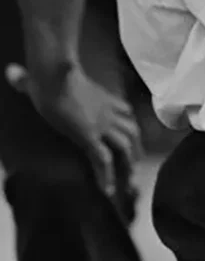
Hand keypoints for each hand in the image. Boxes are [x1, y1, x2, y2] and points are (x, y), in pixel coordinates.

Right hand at [7, 61, 141, 196]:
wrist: (54, 76)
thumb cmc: (50, 73)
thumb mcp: (50, 76)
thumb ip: (32, 79)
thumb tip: (11, 71)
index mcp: (102, 97)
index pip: (125, 110)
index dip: (130, 123)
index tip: (131, 136)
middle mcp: (107, 111)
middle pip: (132, 129)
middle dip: (136, 148)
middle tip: (134, 165)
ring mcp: (100, 124)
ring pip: (125, 145)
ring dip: (127, 163)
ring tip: (125, 181)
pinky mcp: (89, 136)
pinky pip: (103, 159)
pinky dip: (106, 175)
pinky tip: (105, 189)